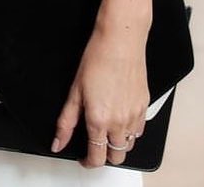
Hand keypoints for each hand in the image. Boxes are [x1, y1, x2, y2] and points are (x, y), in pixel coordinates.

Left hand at [51, 26, 148, 167]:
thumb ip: (66, 122)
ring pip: (129, 146)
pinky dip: (131, 132)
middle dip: (104, 155)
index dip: (88, 162)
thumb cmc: (98, 59)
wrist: (120, 41)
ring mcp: (134, 116)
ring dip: (118, 145)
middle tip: (95, 144)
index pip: (97, 157)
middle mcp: (119, 122)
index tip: (84, 158)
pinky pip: (139, 131)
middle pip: (115, 156)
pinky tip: (122, 120)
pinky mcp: (145, 106)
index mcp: (99, 120)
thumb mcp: (75, 90)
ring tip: (107, 132)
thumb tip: (58, 141)